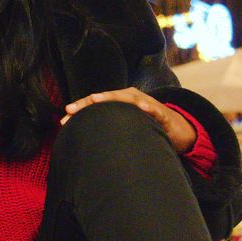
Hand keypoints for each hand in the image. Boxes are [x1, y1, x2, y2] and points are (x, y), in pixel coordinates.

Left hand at [61, 87, 196, 152]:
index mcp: (121, 103)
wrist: (178, 130)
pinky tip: (142, 108)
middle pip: (108, 99)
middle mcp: (132, 99)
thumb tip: (83, 142)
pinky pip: (155, 110)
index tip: (64, 117)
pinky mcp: (163, 114)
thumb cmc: (147, 128)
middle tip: (72, 109)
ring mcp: (147, 104)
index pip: (98, 104)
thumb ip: (108, 131)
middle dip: (88, 103)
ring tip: (96, 99)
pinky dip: (148, 108)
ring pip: (128, 98)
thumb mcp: (126, 128)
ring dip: (113, 98)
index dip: (81, 109)